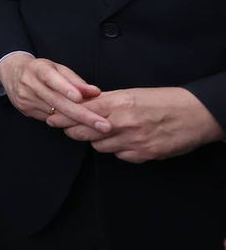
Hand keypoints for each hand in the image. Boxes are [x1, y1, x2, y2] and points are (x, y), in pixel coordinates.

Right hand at [0, 52, 107, 131]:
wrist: (12, 73)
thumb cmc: (40, 70)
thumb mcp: (57, 68)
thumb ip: (76, 80)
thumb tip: (95, 92)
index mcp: (38, 69)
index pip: (51, 79)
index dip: (66, 88)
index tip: (81, 99)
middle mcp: (30, 84)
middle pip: (57, 101)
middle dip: (82, 115)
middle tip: (103, 125)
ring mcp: (26, 99)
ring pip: (54, 114)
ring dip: (77, 122)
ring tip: (98, 128)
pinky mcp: (25, 110)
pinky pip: (48, 119)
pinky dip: (64, 122)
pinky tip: (78, 125)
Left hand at [51, 87, 224, 162]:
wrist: (196, 114)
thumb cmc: (164, 100)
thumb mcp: (132, 94)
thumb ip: (107, 101)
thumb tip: (83, 104)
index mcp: (118, 104)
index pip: (80, 112)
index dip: (63, 117)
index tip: (52, 119)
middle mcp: (123, 123)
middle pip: (83, 133)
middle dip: (74, 131)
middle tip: (70, 128)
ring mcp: (133, 141)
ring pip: (99, 146)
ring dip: (98, 141)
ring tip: (106, 133)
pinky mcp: (144, 155)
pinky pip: (119, 156)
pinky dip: (118, 150)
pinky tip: (125, 142)